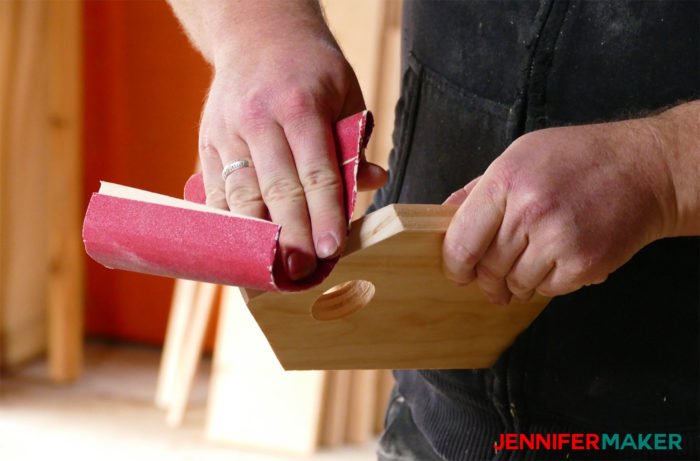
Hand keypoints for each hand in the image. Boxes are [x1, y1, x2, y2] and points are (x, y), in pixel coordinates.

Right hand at [198, 31, 385, 280]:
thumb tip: (371, 182)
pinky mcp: (207, 141)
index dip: (325, 214)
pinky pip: (215, 191)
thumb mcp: (345, 92)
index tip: (331, 250)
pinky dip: (228, 222)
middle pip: (277, 189)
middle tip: (302, 271)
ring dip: (257, 237)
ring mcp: (227, 131)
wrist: (256, 33)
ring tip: (271, 269)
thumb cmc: (309, 68)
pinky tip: (240, 247)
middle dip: (292, 235)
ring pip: (240, 195)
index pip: (316, 172)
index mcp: (299, 105)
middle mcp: (258, 119)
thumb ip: (354, 141)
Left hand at [442, 120, 676, 303]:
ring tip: (530, 261)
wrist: (647, 169)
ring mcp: (558, 239)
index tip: (458, 271)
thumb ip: (478, 190)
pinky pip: (547, 290)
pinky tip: (557, 260)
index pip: (461, 241)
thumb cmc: (579, 159)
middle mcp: (529, 211)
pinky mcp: (584, 263)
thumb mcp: (519, 156)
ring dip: (516, 282)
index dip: (454, 265)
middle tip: (491, 276)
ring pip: (515, 284)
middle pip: (487, 268)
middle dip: (485, 278)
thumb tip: (444, 217)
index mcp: (506, 181)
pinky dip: (546, 283)